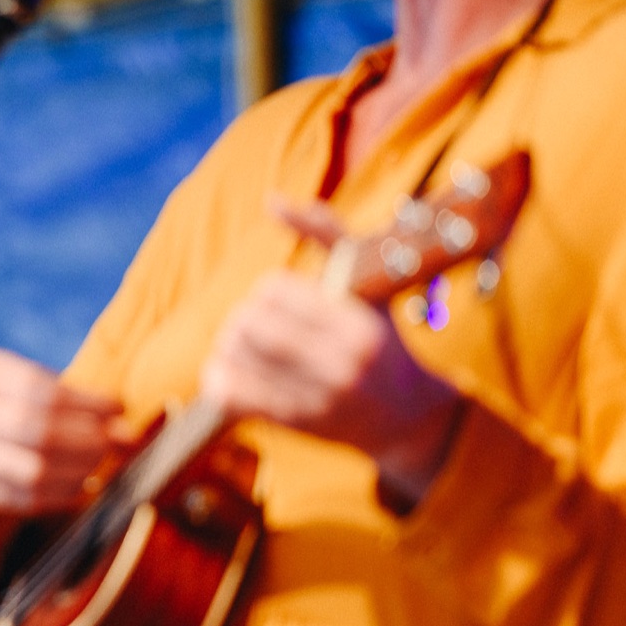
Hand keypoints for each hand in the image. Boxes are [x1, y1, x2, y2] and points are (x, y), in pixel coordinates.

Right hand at [0, 348, 133, 515]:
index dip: (88, 406)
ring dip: (81, 472)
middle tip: (124, 441)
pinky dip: (62, 496)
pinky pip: (23, 501)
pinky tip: (84, 486)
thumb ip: (46, 386)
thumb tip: (112, 412)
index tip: (119, 409)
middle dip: (92, 441)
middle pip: (40, 436)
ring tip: (106, 463)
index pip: (43, 396)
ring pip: (34, 474)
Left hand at [199, 198, 460, 503]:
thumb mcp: (368, 283)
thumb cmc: (381, 337)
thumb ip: (325, 234)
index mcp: (359, 325)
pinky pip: (236, 397)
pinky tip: (223, 371)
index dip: (267, 292)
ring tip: (237, 344)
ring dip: (228, 346)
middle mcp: (344, 364)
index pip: (276, 291)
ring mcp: (322, 399)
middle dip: (243, 318)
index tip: (277, 301)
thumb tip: (270, 199)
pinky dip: (219, 379)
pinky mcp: (299, 425)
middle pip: (251, 323)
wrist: (406, 418)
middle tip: (249, 322)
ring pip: (239, 358)